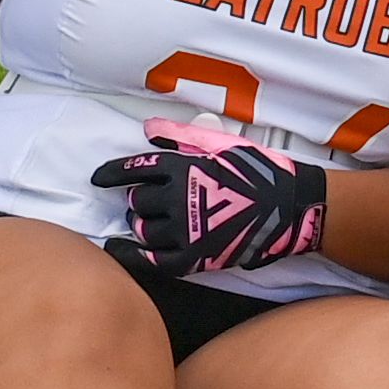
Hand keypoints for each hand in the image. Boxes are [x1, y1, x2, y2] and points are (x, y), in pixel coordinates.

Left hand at [97, 122, 328, 276]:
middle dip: (139, 200)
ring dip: (142, 225)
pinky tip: (124, 249)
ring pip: (143, 229)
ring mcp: (185, 231)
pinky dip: (133, 254)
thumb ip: (180, 136)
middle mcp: (178, 198)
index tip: (98, 178)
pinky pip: (152, 260)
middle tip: (148, 201)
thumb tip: (148, 128)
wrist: (290, 207)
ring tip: (151, 222)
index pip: (135, 169)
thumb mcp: (221, 143)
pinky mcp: (193, 258)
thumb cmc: (259, 170)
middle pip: (137, 202)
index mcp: (183, 167)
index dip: (112, 174)